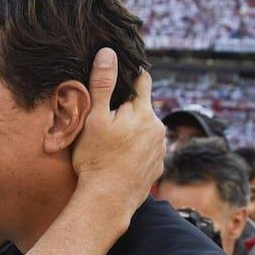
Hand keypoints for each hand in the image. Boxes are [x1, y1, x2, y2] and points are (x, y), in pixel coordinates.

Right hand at [70, 48, 164, 205]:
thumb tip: (108, 53)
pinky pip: (147, 150)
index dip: (129, 76)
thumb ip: (102, 84)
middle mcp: (158, 129)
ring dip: (133, 130)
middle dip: (127, 109)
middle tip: (104, 119)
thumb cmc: (96, 159)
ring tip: (111, 142)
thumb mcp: (94, 118)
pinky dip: (136, 150)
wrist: (107, 201)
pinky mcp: (157, 168)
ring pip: (146, 129)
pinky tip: (119, 159)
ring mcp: (160, 150)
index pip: (142, 81)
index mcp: (144, 112)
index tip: (119, 75)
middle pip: (143, 108)